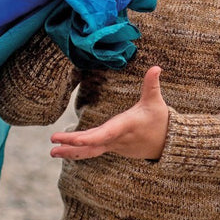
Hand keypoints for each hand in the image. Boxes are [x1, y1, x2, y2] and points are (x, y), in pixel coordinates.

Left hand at [50, 66, 168, 160]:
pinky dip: (79, 152)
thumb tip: (156, 67)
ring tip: (52, 152)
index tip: (74, 139)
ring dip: (71, 152)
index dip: (89, 138)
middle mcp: (117, 138)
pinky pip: (93, 151)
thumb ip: (152, 84)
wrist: (168, 143)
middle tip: (53, 141)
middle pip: (92, 144)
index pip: (104, 134)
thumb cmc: (160, 120)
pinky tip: (64, 152)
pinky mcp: (113, 148)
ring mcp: (115, 145)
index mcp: (125, 126)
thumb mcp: (156, 101)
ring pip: (90, 151)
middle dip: (72, 143)